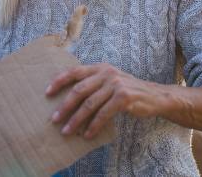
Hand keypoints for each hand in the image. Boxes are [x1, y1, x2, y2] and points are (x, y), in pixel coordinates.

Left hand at [46, 63, 167, 139]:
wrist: (154, 95)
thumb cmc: (127, 90)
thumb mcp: (110, 80)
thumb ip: (93, 83)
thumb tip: (68, 97)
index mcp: (100, 67)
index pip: (75, 71)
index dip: (59, 81)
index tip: (47, 93)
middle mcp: (107, 73)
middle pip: (79, 90)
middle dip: (65, 106)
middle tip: (54, 119)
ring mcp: (116, 84)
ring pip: (89, 104)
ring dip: (76, 120)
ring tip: (67, 131)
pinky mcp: (124, 97)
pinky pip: (103, 114)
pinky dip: (94, 126)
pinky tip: (88, 135)